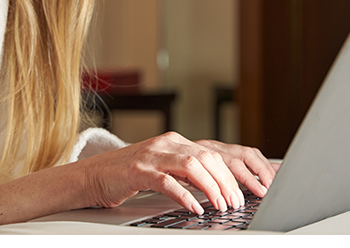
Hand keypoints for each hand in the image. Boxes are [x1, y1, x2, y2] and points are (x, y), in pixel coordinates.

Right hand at [80, 132, 265, 214]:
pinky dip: (184, 195)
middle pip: (208, 156)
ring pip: (192, 164)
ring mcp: (152, 155)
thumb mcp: (165, 169)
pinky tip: (195, 208)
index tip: (256, 188)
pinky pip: (166, 181)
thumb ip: (189, 172)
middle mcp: (167, 144)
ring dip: (211, 187)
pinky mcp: (138, 171)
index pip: (216, 151)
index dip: (239, 170)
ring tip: (222, 205)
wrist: (93, 175)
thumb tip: (222, 188)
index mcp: (177, 142)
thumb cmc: (130, 175)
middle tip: (238, 202)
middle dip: (229, 181)